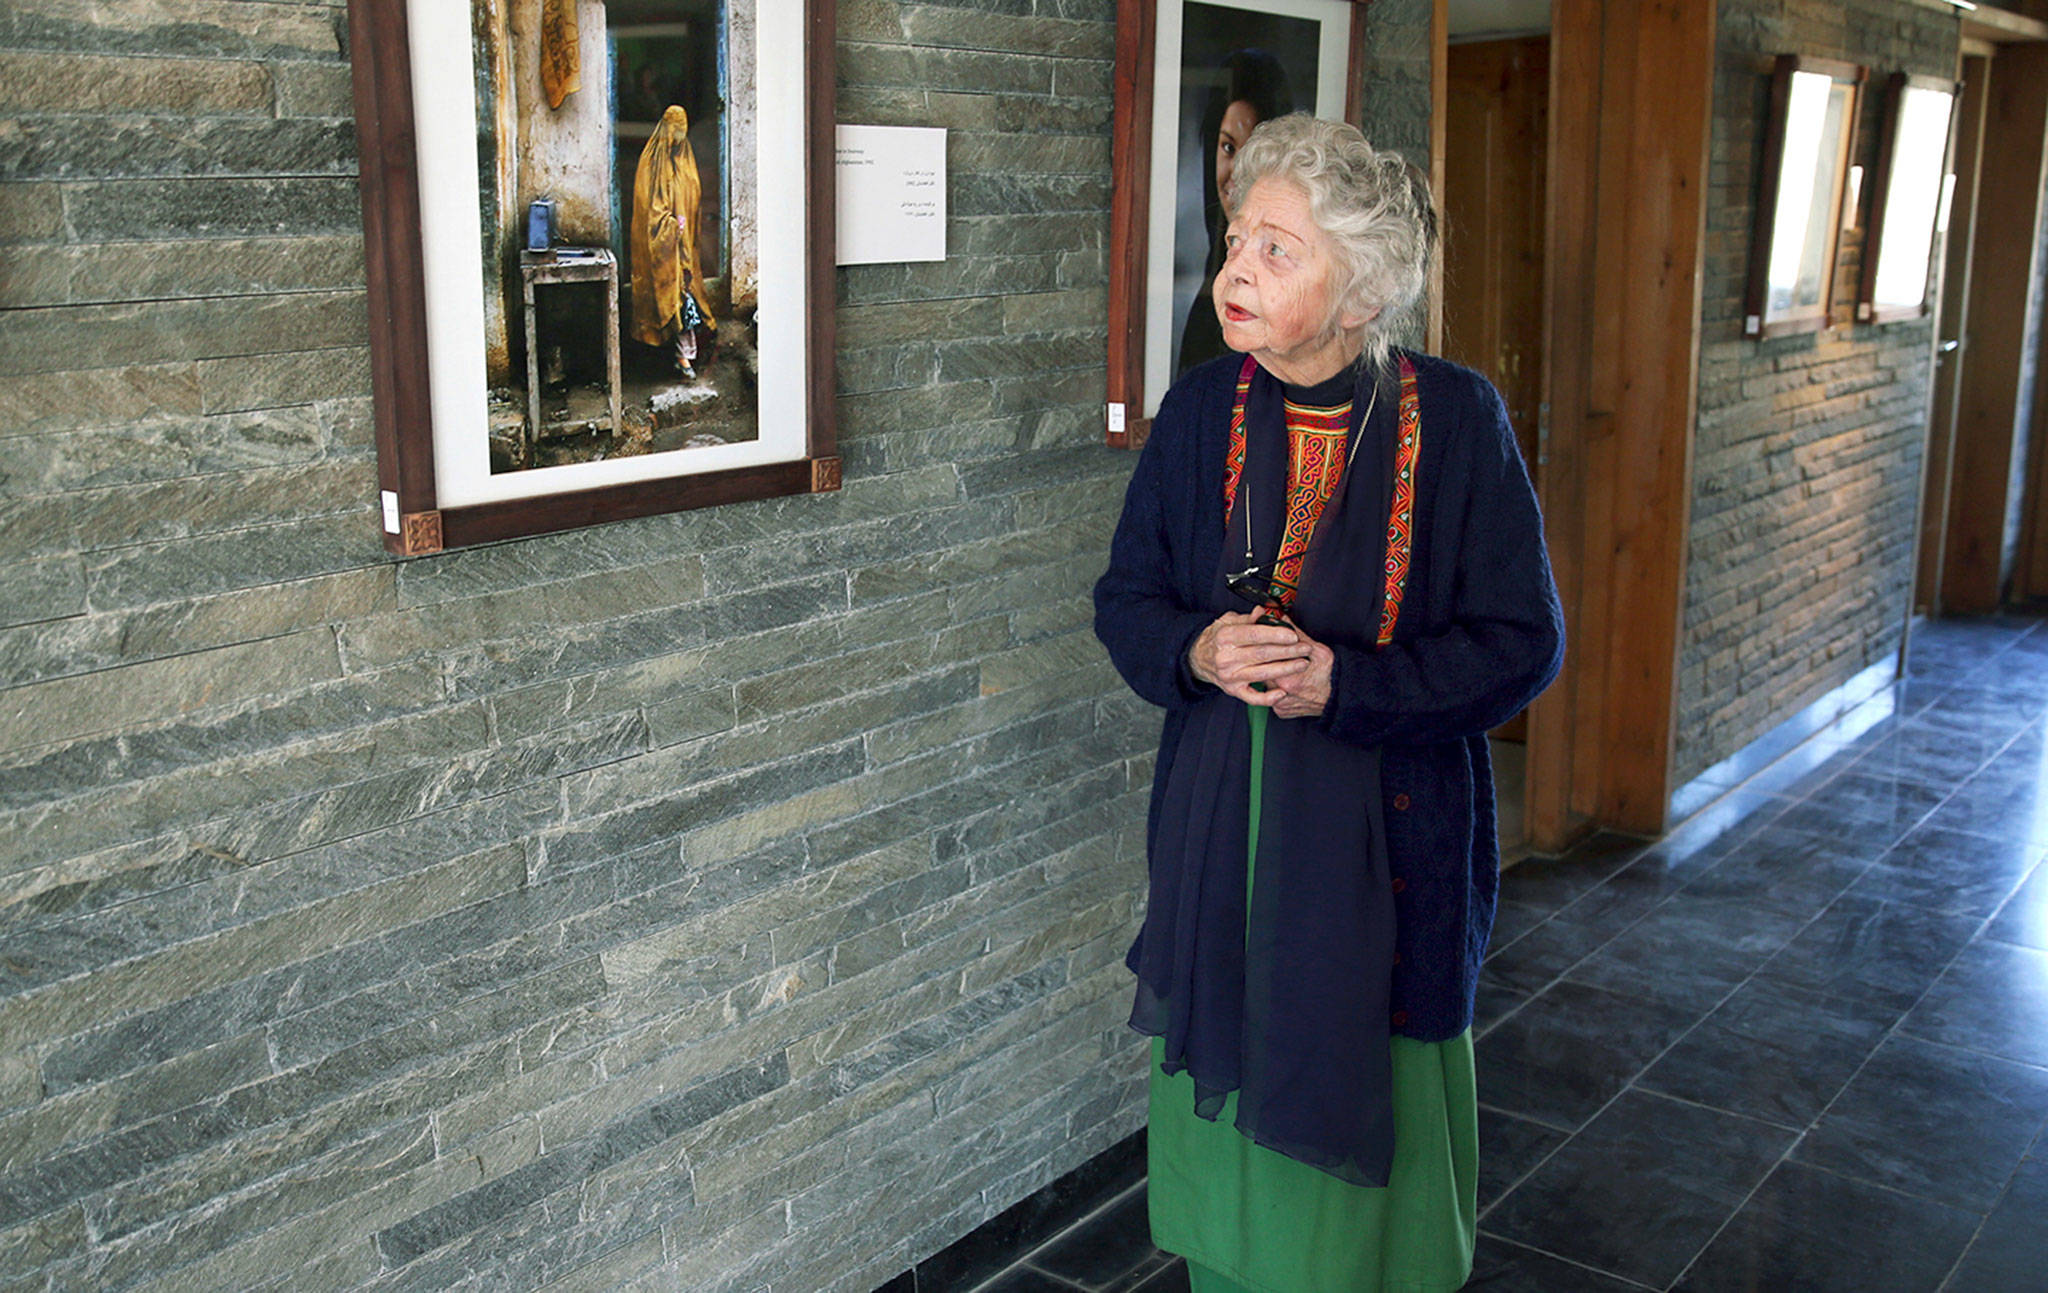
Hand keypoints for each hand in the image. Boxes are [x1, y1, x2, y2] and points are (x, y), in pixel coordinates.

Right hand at [1189, 611, 1310, 706]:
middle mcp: (1227, 658)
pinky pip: (1253, 698)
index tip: (1293, 636)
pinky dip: (1268, 698)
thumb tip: (1264, 612)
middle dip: (1288, 651)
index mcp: (1226, 637)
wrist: (1198, 658)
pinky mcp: (1233, 690)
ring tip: (1303, 664)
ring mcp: (1230, 676)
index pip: (1255, 635)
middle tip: (1305, 648)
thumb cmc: (1217, 638)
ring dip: (1286, 669)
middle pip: (1263, 654)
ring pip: (1263, 674)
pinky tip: (1282, 692)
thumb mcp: (1227, 621)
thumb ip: (1248, 618)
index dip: (1276, 635)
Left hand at [1267, 627, 1332, 718]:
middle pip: (1262, 674)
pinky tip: (1285, 683)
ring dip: (1270, 676)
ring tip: (1282, 669)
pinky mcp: (1282, 711)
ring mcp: (1280, 704)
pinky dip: (1275, 690)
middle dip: (1265, 663)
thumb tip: (1283, 620)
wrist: (1341, 696)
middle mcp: (1281, 694)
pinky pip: (1271, 698)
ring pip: (1265, 686)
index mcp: (1287, 678)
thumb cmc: (1332, 675)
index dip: (1264, 650)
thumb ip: (1297, 635)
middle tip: (1273, 656)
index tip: (1265, 644)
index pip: (1265, 661)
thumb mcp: (1317, 650)